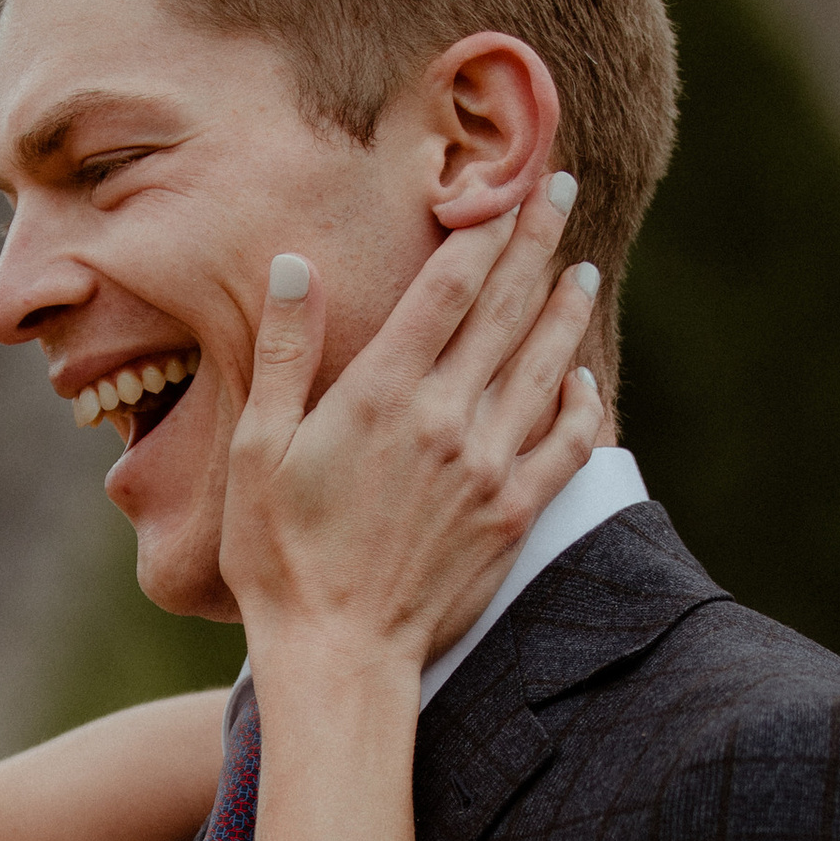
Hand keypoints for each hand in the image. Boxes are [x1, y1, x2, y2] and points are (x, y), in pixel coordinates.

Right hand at [217, 180, 599, 671]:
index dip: (483, 228)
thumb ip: (285, 353)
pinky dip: (582, 403)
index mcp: (382, 394)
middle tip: (562, 191)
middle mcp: (446, 419)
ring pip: (545, 366)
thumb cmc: (279, 556)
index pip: (449, 287)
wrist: (337, 654)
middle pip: (506, 309)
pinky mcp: (513, 515)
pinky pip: (566, 444)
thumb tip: (293, 265)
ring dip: (565, 310)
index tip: (506, 185)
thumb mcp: (256, 449)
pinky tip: (584, 378)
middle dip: (535, 241)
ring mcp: (488, 467)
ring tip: (579, 268)